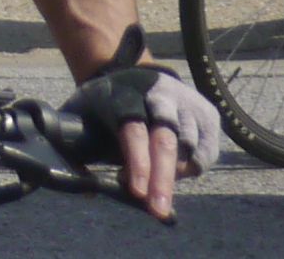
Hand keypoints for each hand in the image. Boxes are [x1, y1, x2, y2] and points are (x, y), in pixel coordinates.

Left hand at [63, 32, 217, 215]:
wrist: (135, 73)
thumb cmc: (104, 104)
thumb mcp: (80, 114)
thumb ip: (76, 148)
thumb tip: (86, 191)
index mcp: (123, 94)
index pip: (133, 130)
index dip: (137, 162)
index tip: (137, 192)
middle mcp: (158, 95)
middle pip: (165, 140)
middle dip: (162, 179)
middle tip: (158, 210)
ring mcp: (185, 102)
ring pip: (188, 147)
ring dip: (174, 175)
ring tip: (158, 188)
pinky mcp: (206, 112)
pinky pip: (206, 151)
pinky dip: (193, 168)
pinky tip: (177, 173)